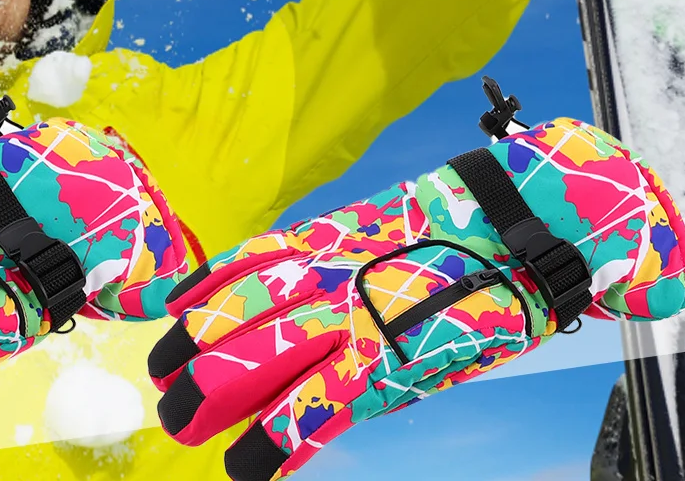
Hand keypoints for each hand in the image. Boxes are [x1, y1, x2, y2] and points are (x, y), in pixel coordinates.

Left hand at [148, 118, 684, 480]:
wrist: (522, 228)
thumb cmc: (458, 229)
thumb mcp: (382, 230)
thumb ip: (337, 256)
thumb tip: (301, 283)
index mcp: (325, 239)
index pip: (240, 267)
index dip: (198, 297)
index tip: (166, 321)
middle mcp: (324, 274)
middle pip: (237, 314)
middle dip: (190, 353)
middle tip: (162, 386)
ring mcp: (351, 317)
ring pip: (260, 357)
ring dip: (214, 396)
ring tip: (182, 424)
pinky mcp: (385, 363)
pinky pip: (315, 408)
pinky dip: (276, 441)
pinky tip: (247, 467)